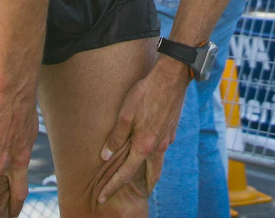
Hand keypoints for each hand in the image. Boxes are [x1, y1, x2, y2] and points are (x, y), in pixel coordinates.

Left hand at [91, 57, 186, 205]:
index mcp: (144, 145)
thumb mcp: (125, 114)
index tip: (102, 196)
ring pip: (158, 162)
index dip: (112, 186)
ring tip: (142, 178)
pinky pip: (162, 148)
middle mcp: (158, 146)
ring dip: (150, 172)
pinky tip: (150, 148)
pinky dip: (155, 155)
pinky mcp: (172, 129)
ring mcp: (168, 138)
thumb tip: (105, 156)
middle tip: (133, 195)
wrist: (171, 77)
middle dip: (142, 187)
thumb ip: (116, 138)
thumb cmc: (145, 93)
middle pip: (150, 175)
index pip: (126, 173)